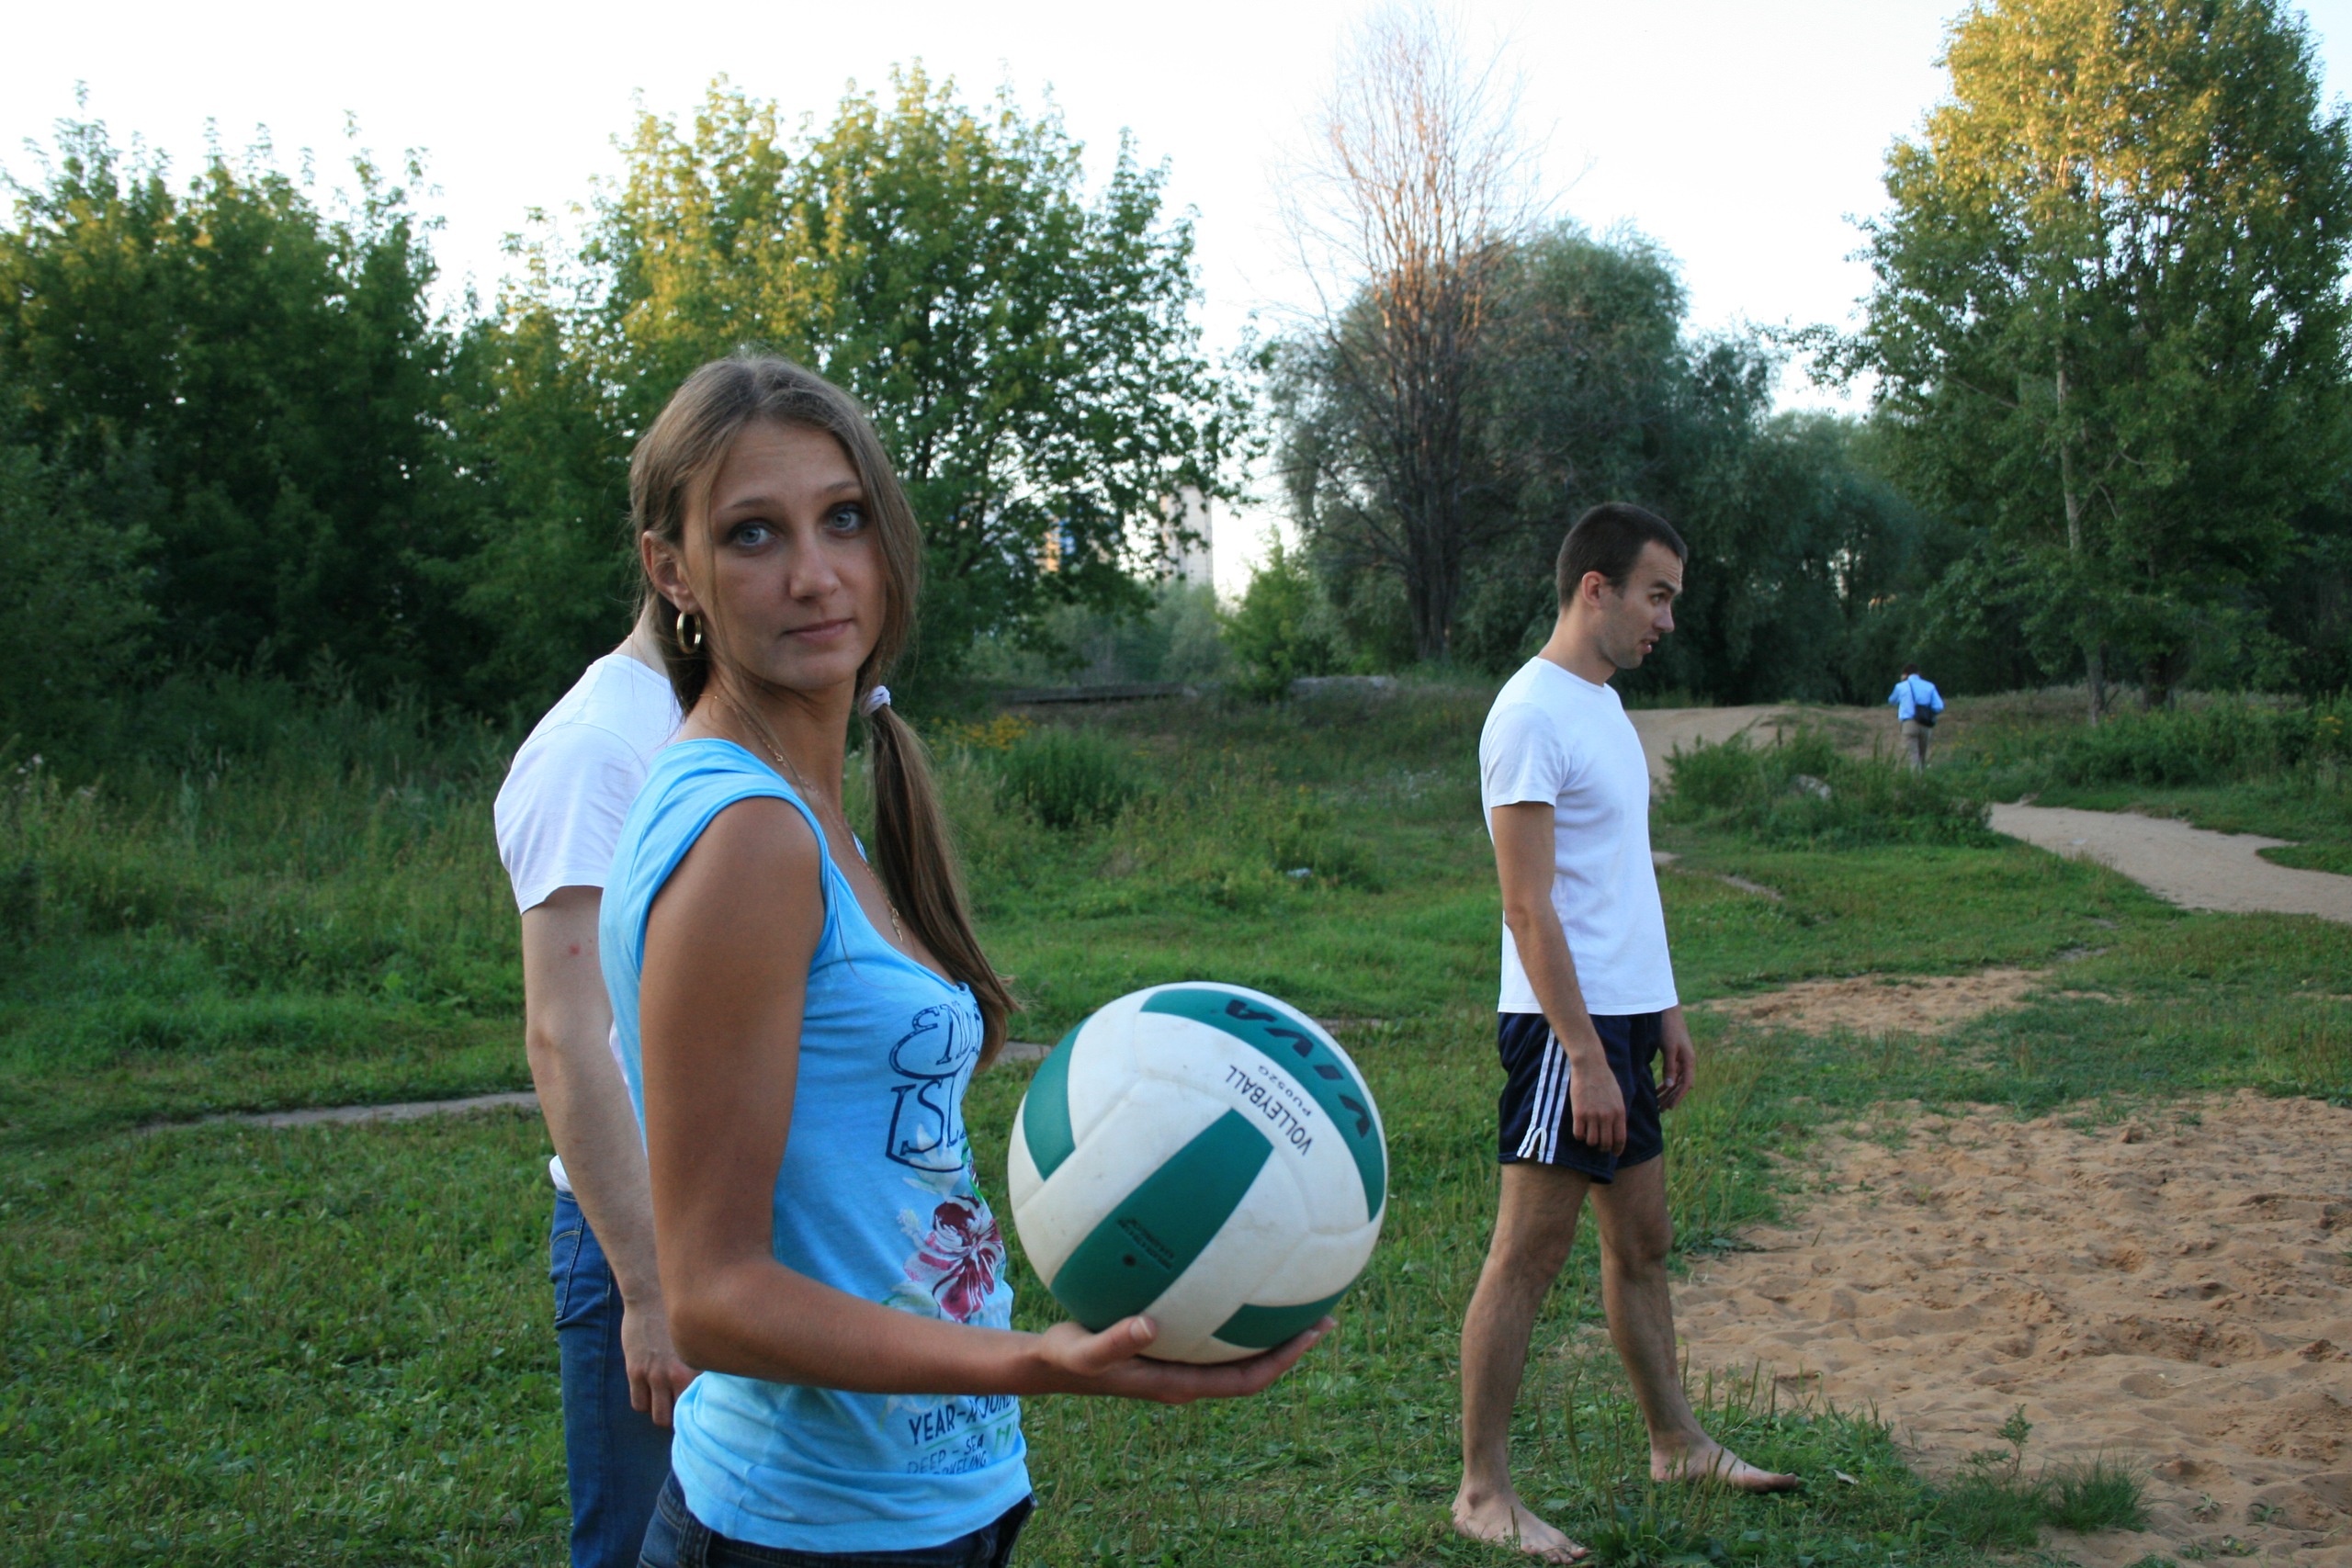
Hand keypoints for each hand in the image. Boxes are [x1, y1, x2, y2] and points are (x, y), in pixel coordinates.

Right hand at [621, 1295, 699, 1427]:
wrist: (650, 1293)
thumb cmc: (679, 1315)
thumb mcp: (699, 1339)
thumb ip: (704, 1363)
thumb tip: (712, 1386)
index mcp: (700, 1365)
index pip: (704, 1404)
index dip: (703, 1411)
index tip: (702, 1411)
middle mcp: (678, 1373)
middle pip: (682, 1416)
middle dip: (682, 1416)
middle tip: (682, 1409)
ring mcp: (655, 1374)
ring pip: (659, 1416)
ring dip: (662, 1412)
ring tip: (666, 1402)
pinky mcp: (636, 1371)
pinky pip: (639, 1404)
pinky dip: (645, 1403)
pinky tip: (650, 1392)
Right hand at [1029, 1315, 1331, 1403]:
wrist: (1049, 1364)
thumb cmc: (1068, 1358)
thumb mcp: (1085, 1351)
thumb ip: (1116, 1341)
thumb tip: (1149, 1324)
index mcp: (1180, 1383)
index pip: (1246, 1379)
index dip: (1282, 1360)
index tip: (1312, 1333)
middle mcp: (1188, 1375)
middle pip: (1254, 1365)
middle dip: (1290, 1343)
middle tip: (1324, 1311)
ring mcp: (1180, 1362)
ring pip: (1236, 1348)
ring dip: (1268, 1327)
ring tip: (1295, 1290)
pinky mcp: (1169, 1345)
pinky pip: (1211, 1328)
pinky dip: (1231, 1307)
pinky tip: (1232, 1270)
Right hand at [1566, 1046, 1626, 1155]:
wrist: (1590, 1066)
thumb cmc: (1605, 1080)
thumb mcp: (1618, 1097)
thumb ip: (1618, 1114)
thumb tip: (1616, 1131)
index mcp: (1619, 1112)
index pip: (1620, 1139)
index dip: (1617, 1149)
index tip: (1614, 1153)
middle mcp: (1607, 1116)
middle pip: (1606, 1143)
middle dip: (1603, 1147)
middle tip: (1599, 1145)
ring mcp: (1593, 1115)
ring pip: (1592, 1141)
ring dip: (1590, 1142)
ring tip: (1588, 1135)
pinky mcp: (1579, 1113)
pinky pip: (1579, 1134)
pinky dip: (1579, 1135)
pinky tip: (1579, 1129)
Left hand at [1657, 1012, 1696, 1111]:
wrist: (1667, 1011)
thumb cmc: (1669, 1028)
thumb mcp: (1668, 1048)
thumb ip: (1669, 1067)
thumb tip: (1671, 1086)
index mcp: (1689, 1060)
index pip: (1686, 1084)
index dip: (1679, 1097)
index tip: (1670, 1108)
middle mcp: (1687, 1060)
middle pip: (1681, 1084)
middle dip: (1672, 1097)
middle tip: (1662, 1110)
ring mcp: (1681, 1057)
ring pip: (1676, 1079)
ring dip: (1668, 1091)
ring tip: (1659, 1102)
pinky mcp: (1674, 1054)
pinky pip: (1672, 1072)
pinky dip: (1666, 1081)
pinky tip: (1659, 1087)